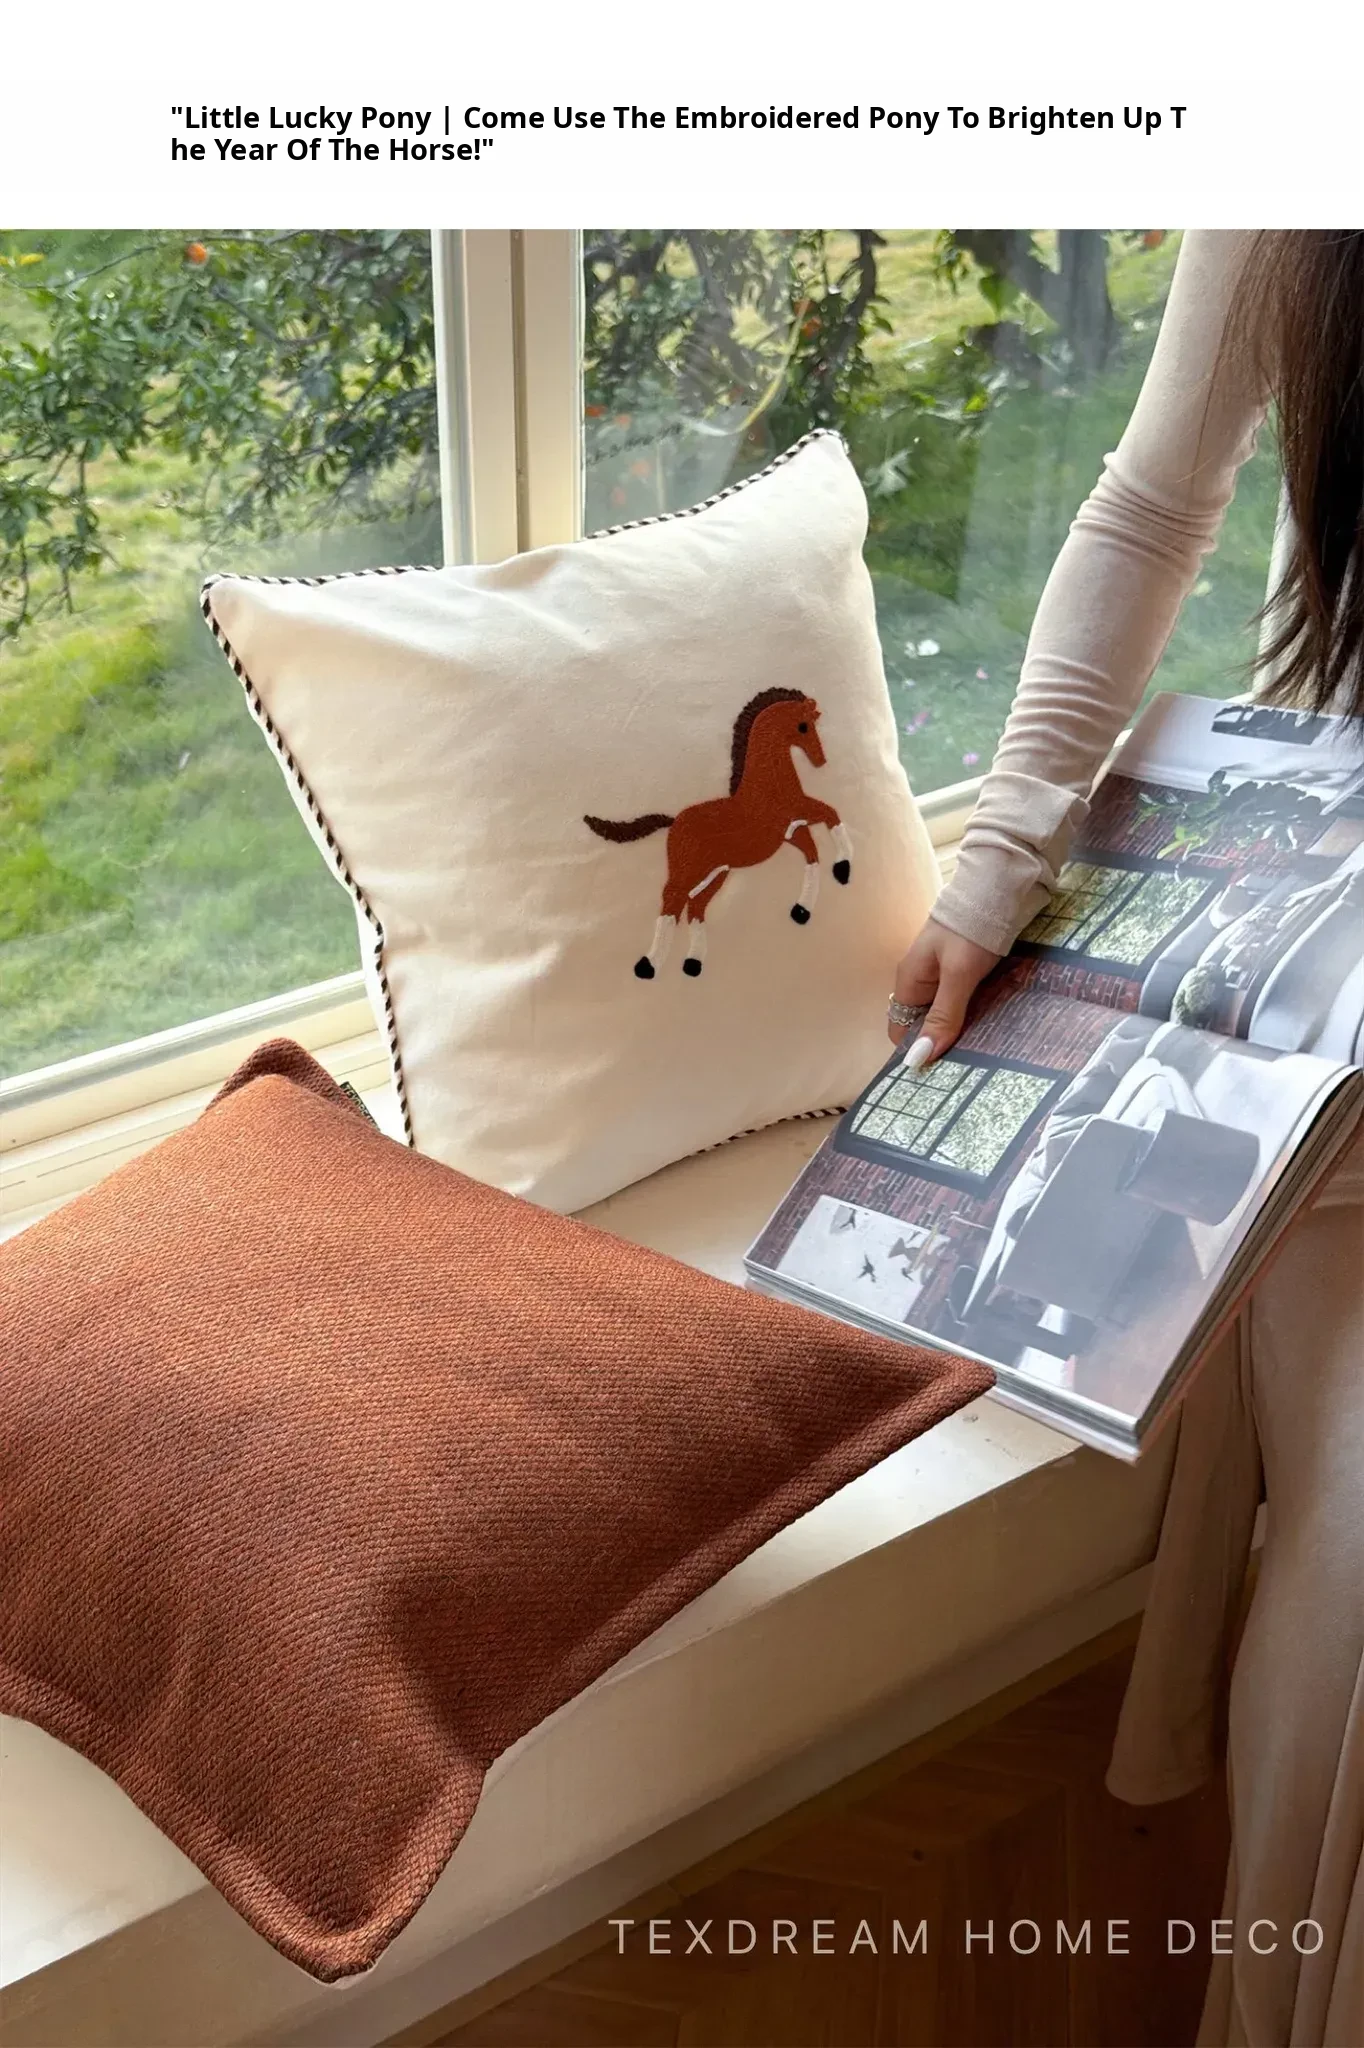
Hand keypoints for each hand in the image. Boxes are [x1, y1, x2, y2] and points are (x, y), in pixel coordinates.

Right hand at [889, 917, 1001, 1061]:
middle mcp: (920, 982)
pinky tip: (991, 1023)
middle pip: (923, 1025)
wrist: (996, 889)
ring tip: (984, 1048)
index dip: (916, 1051)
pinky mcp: (961, 971)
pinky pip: (961, 1002)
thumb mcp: (958, 976)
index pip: (901, 1031)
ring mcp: (940, 976)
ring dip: (960, 1029)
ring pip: (944, 1014)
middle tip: (969, 1065)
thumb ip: (942, 1015)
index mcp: (909, 982)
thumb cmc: (972, 930)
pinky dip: (972, 1013)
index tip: (940, 1072)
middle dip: (941, 1043)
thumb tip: (918, 1058)